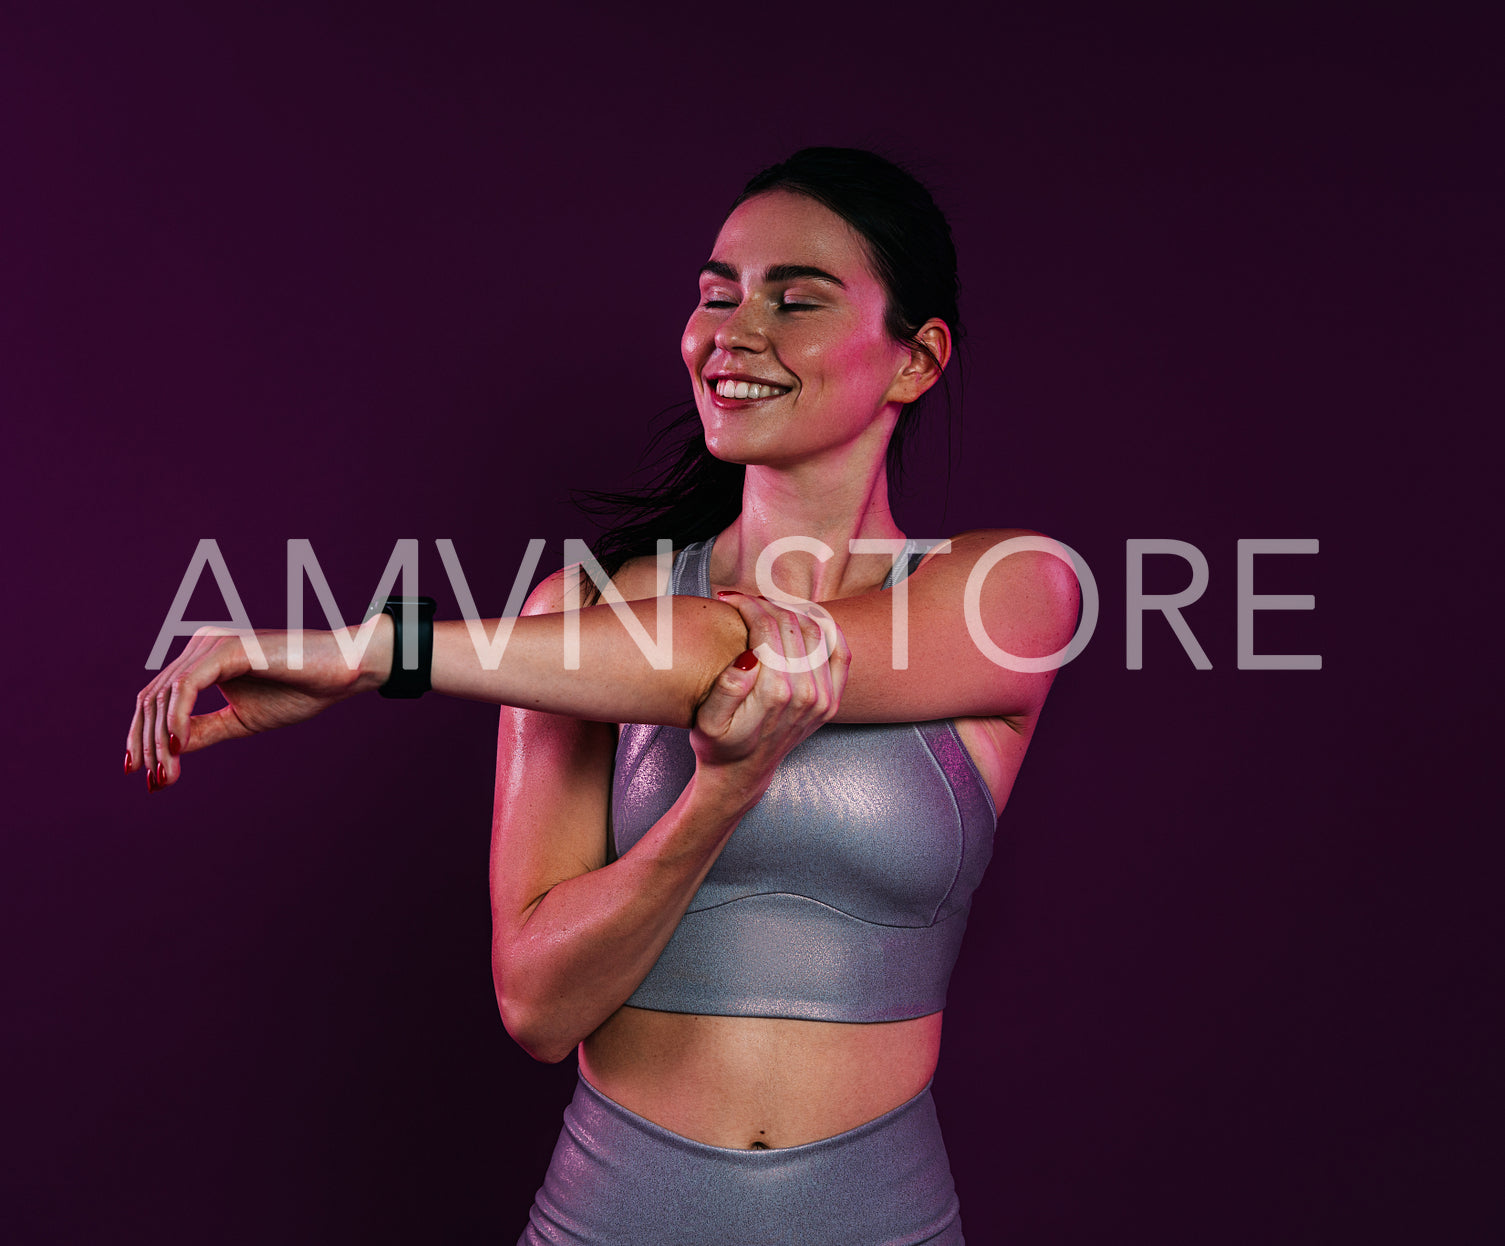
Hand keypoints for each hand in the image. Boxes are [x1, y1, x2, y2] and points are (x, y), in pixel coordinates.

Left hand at [125, 624, 383, 790]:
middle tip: (154, 782)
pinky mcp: (226, 649)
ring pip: (165, 695)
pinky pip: (187, 688)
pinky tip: (178, 749)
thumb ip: (203, 731)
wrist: (342, 673)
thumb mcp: (241, 720)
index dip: (143, 737)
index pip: (157, 699)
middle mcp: (200, 645)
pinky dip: (178, 720)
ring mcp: (211, 644)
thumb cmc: (299, 691)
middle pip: (152, 698)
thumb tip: (166, 753)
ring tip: (166, 774)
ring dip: (160, 740)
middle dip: (147, 743)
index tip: (145, 776)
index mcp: (202, 658)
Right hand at [689, 594, 850, 803]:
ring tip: (766, 606)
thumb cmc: (719, 746)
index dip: (747, 605)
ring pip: (816, 632)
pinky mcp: (831, 700)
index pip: (767, 629)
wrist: (741, 775)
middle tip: (744, 599)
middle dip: (765, 604)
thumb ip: (726, 688)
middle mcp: (807, 695)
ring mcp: (824, 698)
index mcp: (776, 694)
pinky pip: (840, 654)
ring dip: (792, 610)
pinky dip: (828, 630)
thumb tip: (748, 657)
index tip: (729, 599)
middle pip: (792, 626)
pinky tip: (806, 619)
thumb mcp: (708, 722)